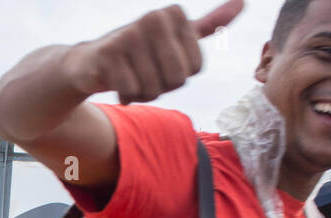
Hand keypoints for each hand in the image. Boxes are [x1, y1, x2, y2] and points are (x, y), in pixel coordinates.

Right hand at [64, 1, 243, 105]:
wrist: (89, 63)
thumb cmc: (137, 53)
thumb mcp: (174, 37)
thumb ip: (208, 24)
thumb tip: (242, 3)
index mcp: (173, 13)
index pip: (194, 68)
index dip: (178, 77)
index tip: (160, 64)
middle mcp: (153, 17)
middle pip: (177, 78)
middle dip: (161, 87)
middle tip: (145, 75)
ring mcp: (130, 33)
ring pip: (154, 88)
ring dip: (142, 94)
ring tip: (130, 78)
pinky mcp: (109, 52)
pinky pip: (132, 91)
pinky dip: (125, 96)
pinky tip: (117, 84)